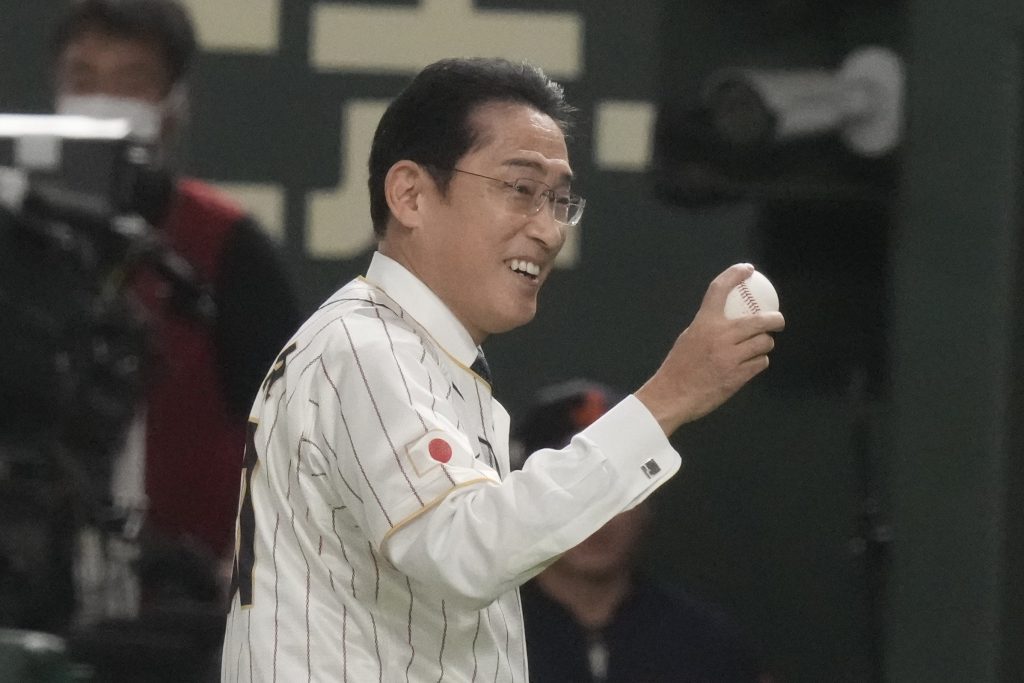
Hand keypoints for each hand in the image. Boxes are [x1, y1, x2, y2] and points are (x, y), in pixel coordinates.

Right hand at [634, 263, 785, 434]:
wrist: (672, 396)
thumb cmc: (678, 367)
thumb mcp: (688, 338)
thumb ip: (708, 326)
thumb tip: (727, 318)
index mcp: (704, 323)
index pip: (720, 289)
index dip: (735, 274)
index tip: (748, 270)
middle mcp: (720, 337)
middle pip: (759, 321)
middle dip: (775, 320)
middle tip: (777, 321)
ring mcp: (730, 357)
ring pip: (763, 343)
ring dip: (765, 344)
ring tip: (759, 347)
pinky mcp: (738, 376)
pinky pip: (760, 363)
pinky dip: (759, 362)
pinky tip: (752, 363)